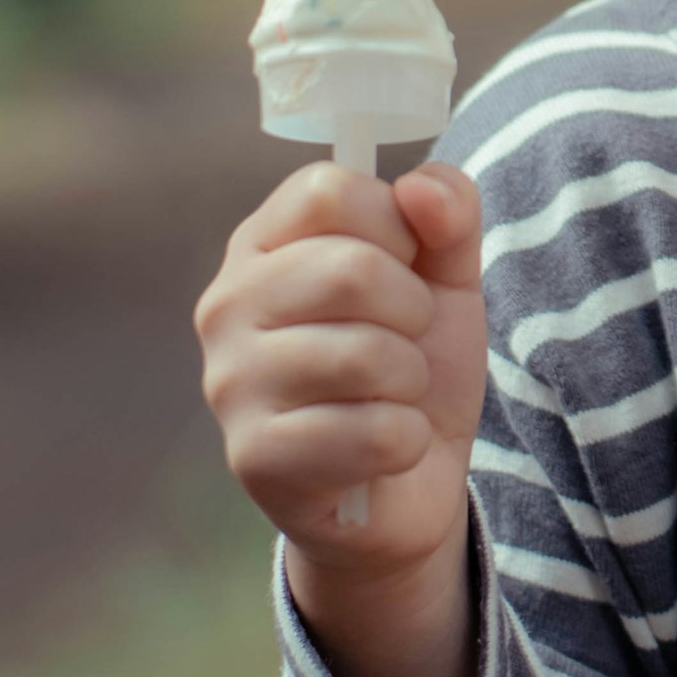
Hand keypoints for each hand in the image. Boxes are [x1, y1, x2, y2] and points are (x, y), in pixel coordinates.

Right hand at [194, 160, 490, 676]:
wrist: (403, 488)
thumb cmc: (410, 364)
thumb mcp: (446, 277)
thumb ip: (449, 213)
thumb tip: (420, 187)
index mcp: (261, 245)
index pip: (327, 191)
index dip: (393, 226)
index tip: (402, 267)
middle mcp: (226, 305)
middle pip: (351, 270)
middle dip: (413, 312)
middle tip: (404, 343)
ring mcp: (231, 384)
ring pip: (367, 355)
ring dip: (411, 381)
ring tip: (391, 395)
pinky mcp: (254, 457)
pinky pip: (375, 432)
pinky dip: (407, 441)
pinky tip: (383, 449)